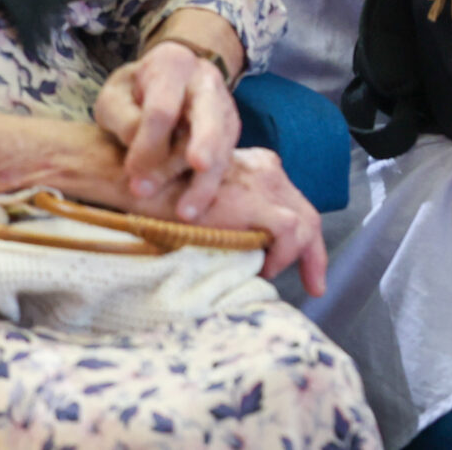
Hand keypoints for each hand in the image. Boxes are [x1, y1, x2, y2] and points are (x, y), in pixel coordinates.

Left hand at [94, 36, 239, 219]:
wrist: (170, 77)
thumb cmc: (136, 91)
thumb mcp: (115, 95)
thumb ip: (122, 118)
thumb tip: (139, 154)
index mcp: (172, 66)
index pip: (162, 108)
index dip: (149, 142)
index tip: (132, 173)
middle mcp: (206, 83)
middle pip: (210, 117)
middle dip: (205, 143)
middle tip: (197, 166)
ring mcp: (224, 107)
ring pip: (222, 144)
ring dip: (204, 180)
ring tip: (186, 212)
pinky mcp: (230, 131)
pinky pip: (226, 160)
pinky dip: (211, 186)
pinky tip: (196, 208)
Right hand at [177, 146, 329, 296]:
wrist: (137, 178)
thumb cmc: (164, 195)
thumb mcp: (211, 202)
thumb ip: (238, 215)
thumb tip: (254, 250)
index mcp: (259, 167)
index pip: (296, 205)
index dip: (307, 242)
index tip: (310, 273)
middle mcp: (266, 169)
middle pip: (307, 214)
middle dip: (314, 254)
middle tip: (314, 285)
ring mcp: (261, 182)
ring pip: (304, 223)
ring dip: (291, 256)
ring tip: (267, 272)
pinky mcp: (252, 199)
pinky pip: (289, 231)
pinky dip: (283, 254)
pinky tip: (262, 267)